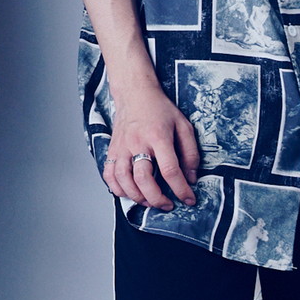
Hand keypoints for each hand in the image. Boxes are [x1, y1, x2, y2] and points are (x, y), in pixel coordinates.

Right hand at [102, 80, 201, 210]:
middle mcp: (137, 143)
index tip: (189, 199)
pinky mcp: (112, 149)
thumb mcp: (184, 126)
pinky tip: (129, 193)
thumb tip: (190, 178)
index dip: (181, 189)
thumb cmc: (160, 110)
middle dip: (157, 198)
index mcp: (158, 137)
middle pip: (144, 179)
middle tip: (168, 205)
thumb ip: (190, 153)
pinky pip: (109, 175)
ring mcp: (121, 147)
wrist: (134, 93)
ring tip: (150, 201)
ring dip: (137, 196)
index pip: (170, 170)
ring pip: (124, 180)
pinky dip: (117, 188)